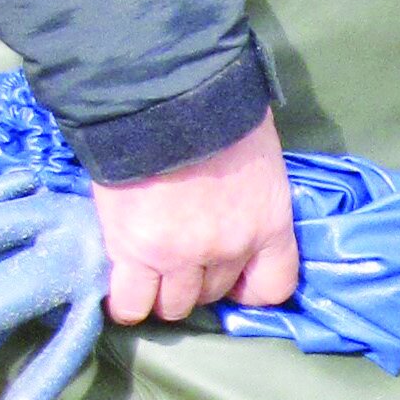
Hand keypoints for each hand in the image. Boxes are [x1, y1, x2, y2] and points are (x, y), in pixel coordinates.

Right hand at [94, 112, 299, 326]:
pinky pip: (131, 304)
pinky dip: (128, 304)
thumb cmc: (217, 110)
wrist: (164, 94)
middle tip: (180, 253)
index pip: (274, 287)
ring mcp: (180, 256)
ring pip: (174, 305)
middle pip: (214, 294)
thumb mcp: (259, 154)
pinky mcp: (133, 253)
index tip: (233, 278)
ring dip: (163, 291)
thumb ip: (252, 194)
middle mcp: (229, 249)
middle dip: (198, 279)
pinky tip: (125, 287)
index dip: (249, 288)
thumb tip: (236, 203)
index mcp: (268, 224)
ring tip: (149, 268)